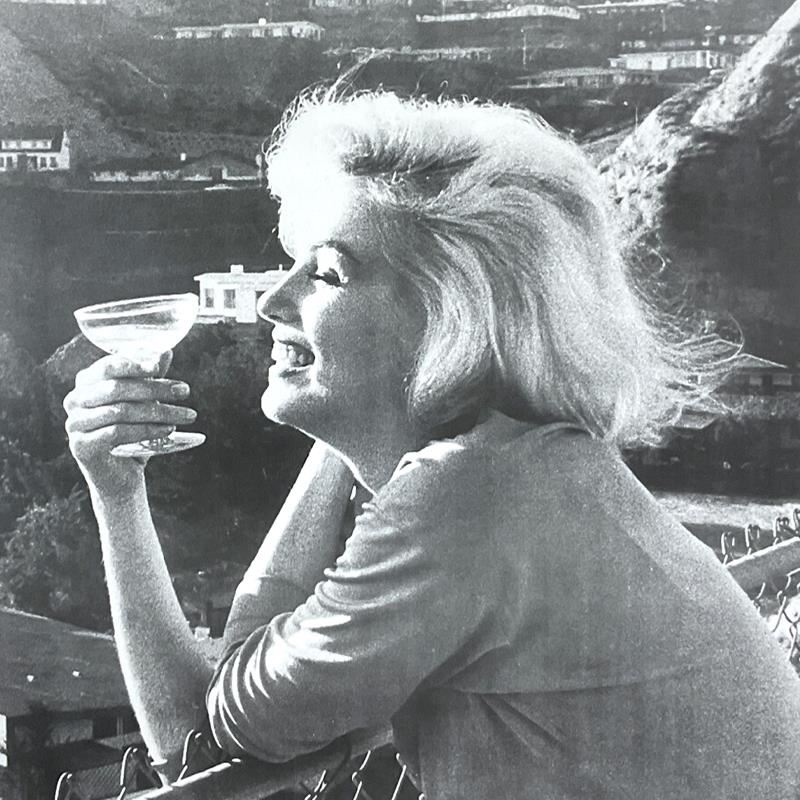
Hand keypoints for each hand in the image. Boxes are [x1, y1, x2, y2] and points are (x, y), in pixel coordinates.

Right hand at [63, 352, 196, 492]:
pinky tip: (168, 429)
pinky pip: (116, 432)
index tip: (161, 366)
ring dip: (158, 411)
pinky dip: (146, 429)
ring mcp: (74, 424)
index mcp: (87, 382)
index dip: (135, 364)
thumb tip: (166, 351)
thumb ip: (150, 376)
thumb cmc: (133, 432)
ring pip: (120, 411)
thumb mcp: (144, 401)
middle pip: (117, 388)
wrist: (122, 475)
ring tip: (184, 415)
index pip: (109, 366)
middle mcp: (75, 400)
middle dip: (155, 388)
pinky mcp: (81, 446)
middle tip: (184, 391)